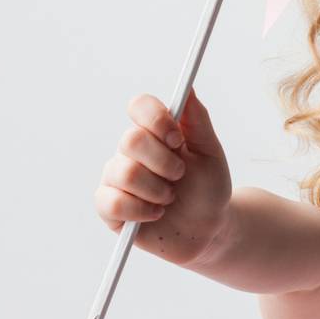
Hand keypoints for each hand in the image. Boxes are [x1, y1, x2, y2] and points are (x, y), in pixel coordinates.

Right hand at [93, 87, 233, 265]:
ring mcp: (116, 178)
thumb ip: (198, 120)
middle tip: (180, 176)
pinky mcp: (109, 207)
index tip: (177, 139)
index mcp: (155, 132)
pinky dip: (141, 211)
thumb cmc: (208, 189)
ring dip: (157, 190)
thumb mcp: (210, 153)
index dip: (155, 119)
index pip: (139, 106)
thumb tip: (187, 88)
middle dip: (164, 163)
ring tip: (170, 199)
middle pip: (130, 140)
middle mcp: (131, 151)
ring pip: (123, 173)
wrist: (209, 230)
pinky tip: (155, 214)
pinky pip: (112, 202)